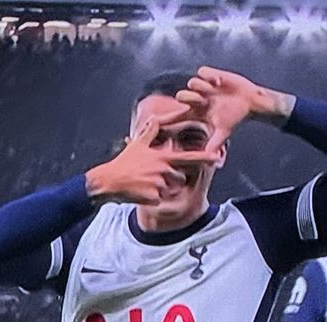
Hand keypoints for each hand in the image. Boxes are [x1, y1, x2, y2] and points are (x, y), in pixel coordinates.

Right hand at [85, 106, 219, 204]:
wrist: (109, 181)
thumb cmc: (124, 163)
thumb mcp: (137, 144)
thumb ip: (150, 131)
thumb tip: (154, 116)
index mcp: (162, 157)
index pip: (188, 157)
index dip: (204, 158)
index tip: (217, 157)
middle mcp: (163, 170)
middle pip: (179, 177)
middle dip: (170, 179)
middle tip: (151, 176)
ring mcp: (159, 184)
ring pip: (170, 189)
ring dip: (161, 189)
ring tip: (145, 183)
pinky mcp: (154, 198)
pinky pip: (160, 200)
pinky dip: (152, 199)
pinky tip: (141, 193)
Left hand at [176, 66, 295, 150]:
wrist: (249, 102)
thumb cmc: (235, 117)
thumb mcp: (224, 131)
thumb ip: (215, 143)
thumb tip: (209, 159)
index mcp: (197, 112)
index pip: (177, 116)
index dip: (166, 119)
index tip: (153, 121)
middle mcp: (197, 98)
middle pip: (181, 95)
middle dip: (190, 98)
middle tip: (203, 101)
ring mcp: (204, 86)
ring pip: (192, 82)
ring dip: (203, 87)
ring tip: (215, 90)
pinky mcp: (211, 74)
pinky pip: (202, 71)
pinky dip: (209, 76)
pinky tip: (219, 82)